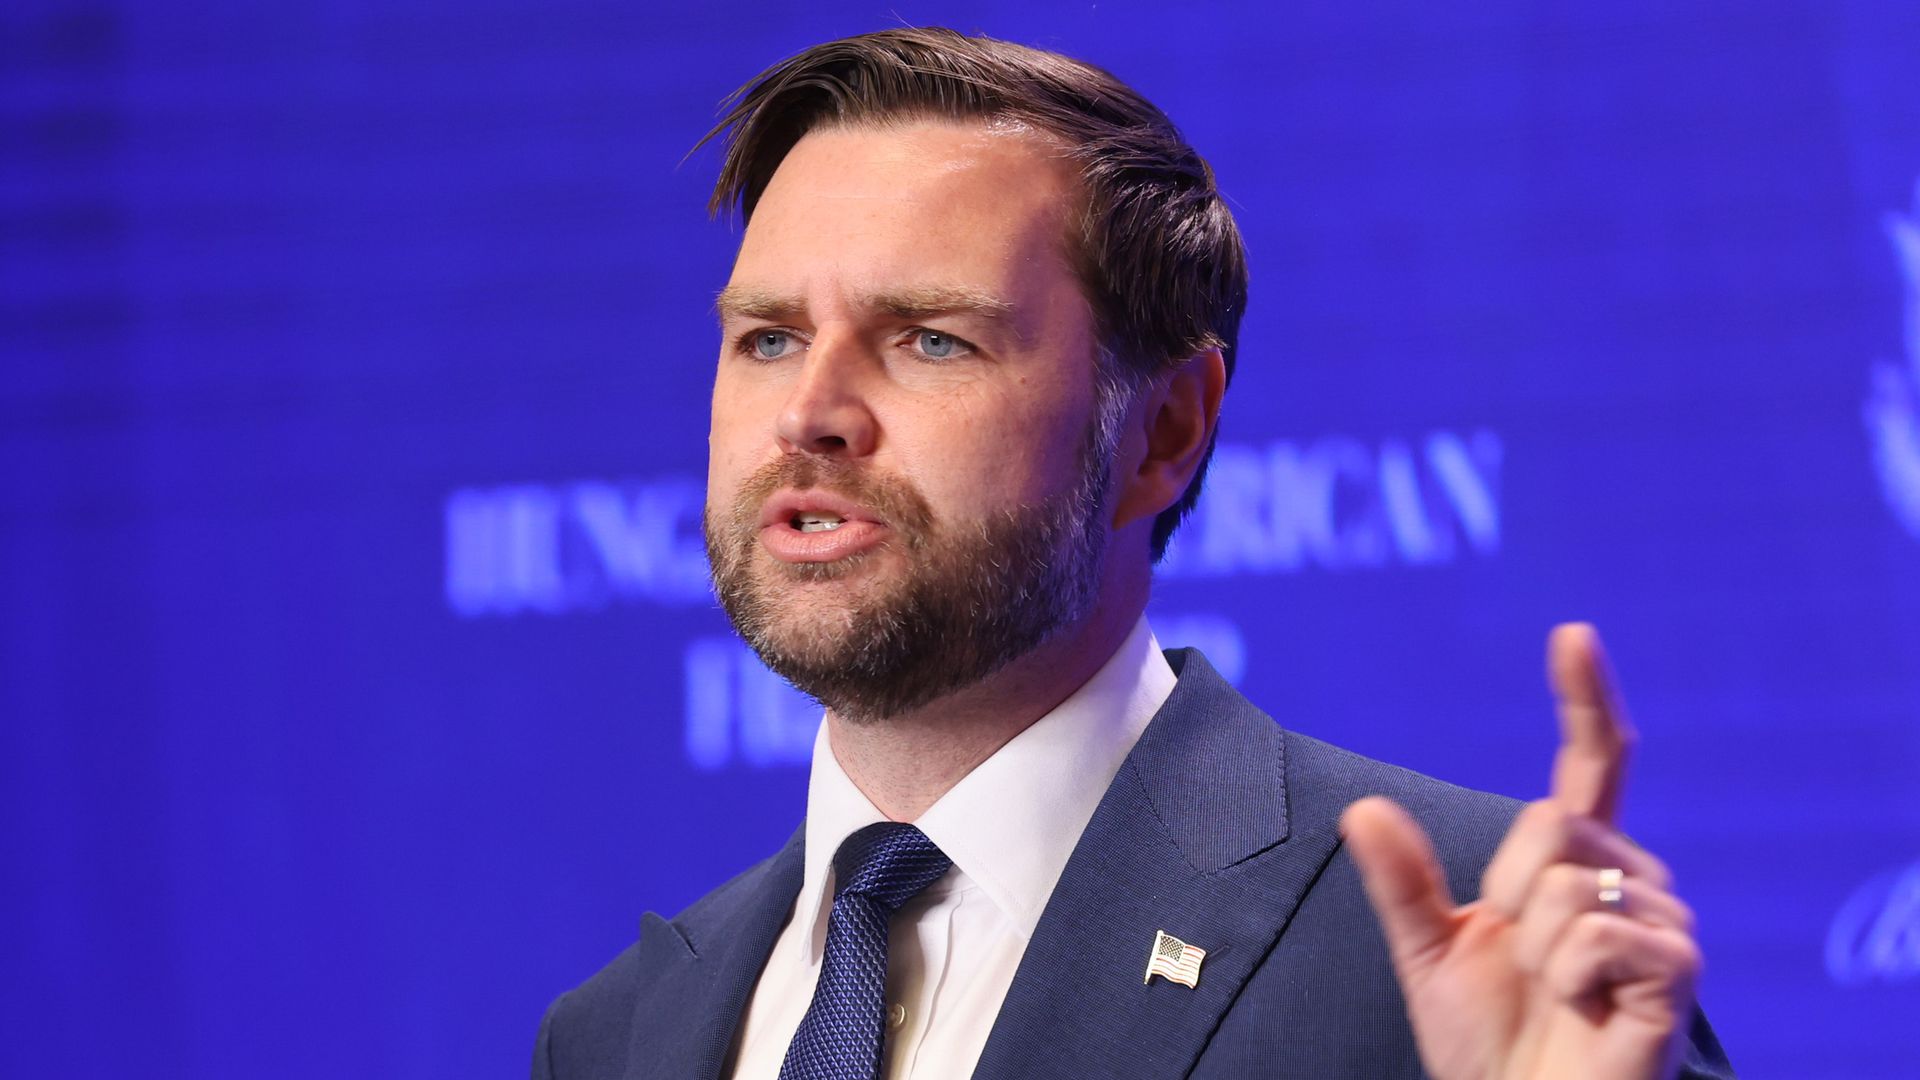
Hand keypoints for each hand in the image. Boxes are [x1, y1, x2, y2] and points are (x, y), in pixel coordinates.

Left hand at [1341, 624, 1700, 1079]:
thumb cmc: (1490, 1039)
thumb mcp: (1428, 951)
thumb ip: (1401, 881)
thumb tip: (1361, 808)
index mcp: (1574, 863)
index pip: (1590, 764)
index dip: (1584, 698)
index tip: (1572, 634)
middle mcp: (1630, 876)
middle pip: (1553, 822)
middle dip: (1509, 890)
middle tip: (1519, 954)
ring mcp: (1662, 920)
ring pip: (1569, 882)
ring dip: (1536, 946)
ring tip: (1555, 991)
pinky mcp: (1677, 968)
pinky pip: (1597, 932)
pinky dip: (1568, 975)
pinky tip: (1582, 1008)